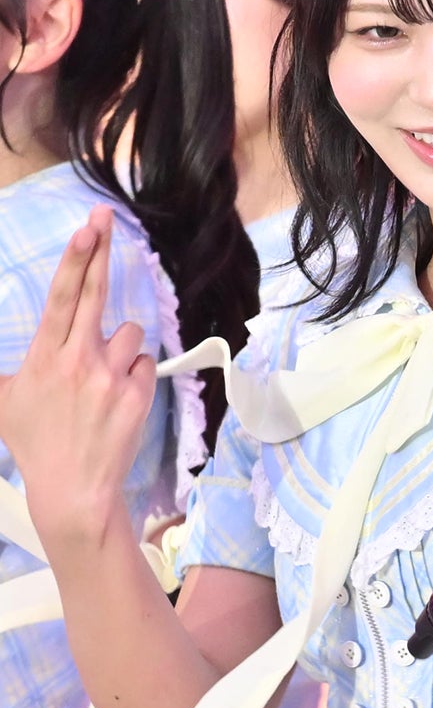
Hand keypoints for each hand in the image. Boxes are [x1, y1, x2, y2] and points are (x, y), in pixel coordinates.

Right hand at [0, 206, 156, 549]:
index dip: (76, 260)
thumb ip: (7, 371)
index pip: (63, 298)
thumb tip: (5, 364)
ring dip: (120, 348)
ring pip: (129, 333)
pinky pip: (144, 365)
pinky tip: (118, 398)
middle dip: (100, 251)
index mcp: (45, 358)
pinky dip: (135, 375)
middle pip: (95, 294)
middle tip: (105, 217)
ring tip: (103, 379)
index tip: (87, 229)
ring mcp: (110, 379)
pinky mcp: (137, 396)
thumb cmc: (36, 445)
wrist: (72, 490)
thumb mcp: (5, 402)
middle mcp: (78, 361)